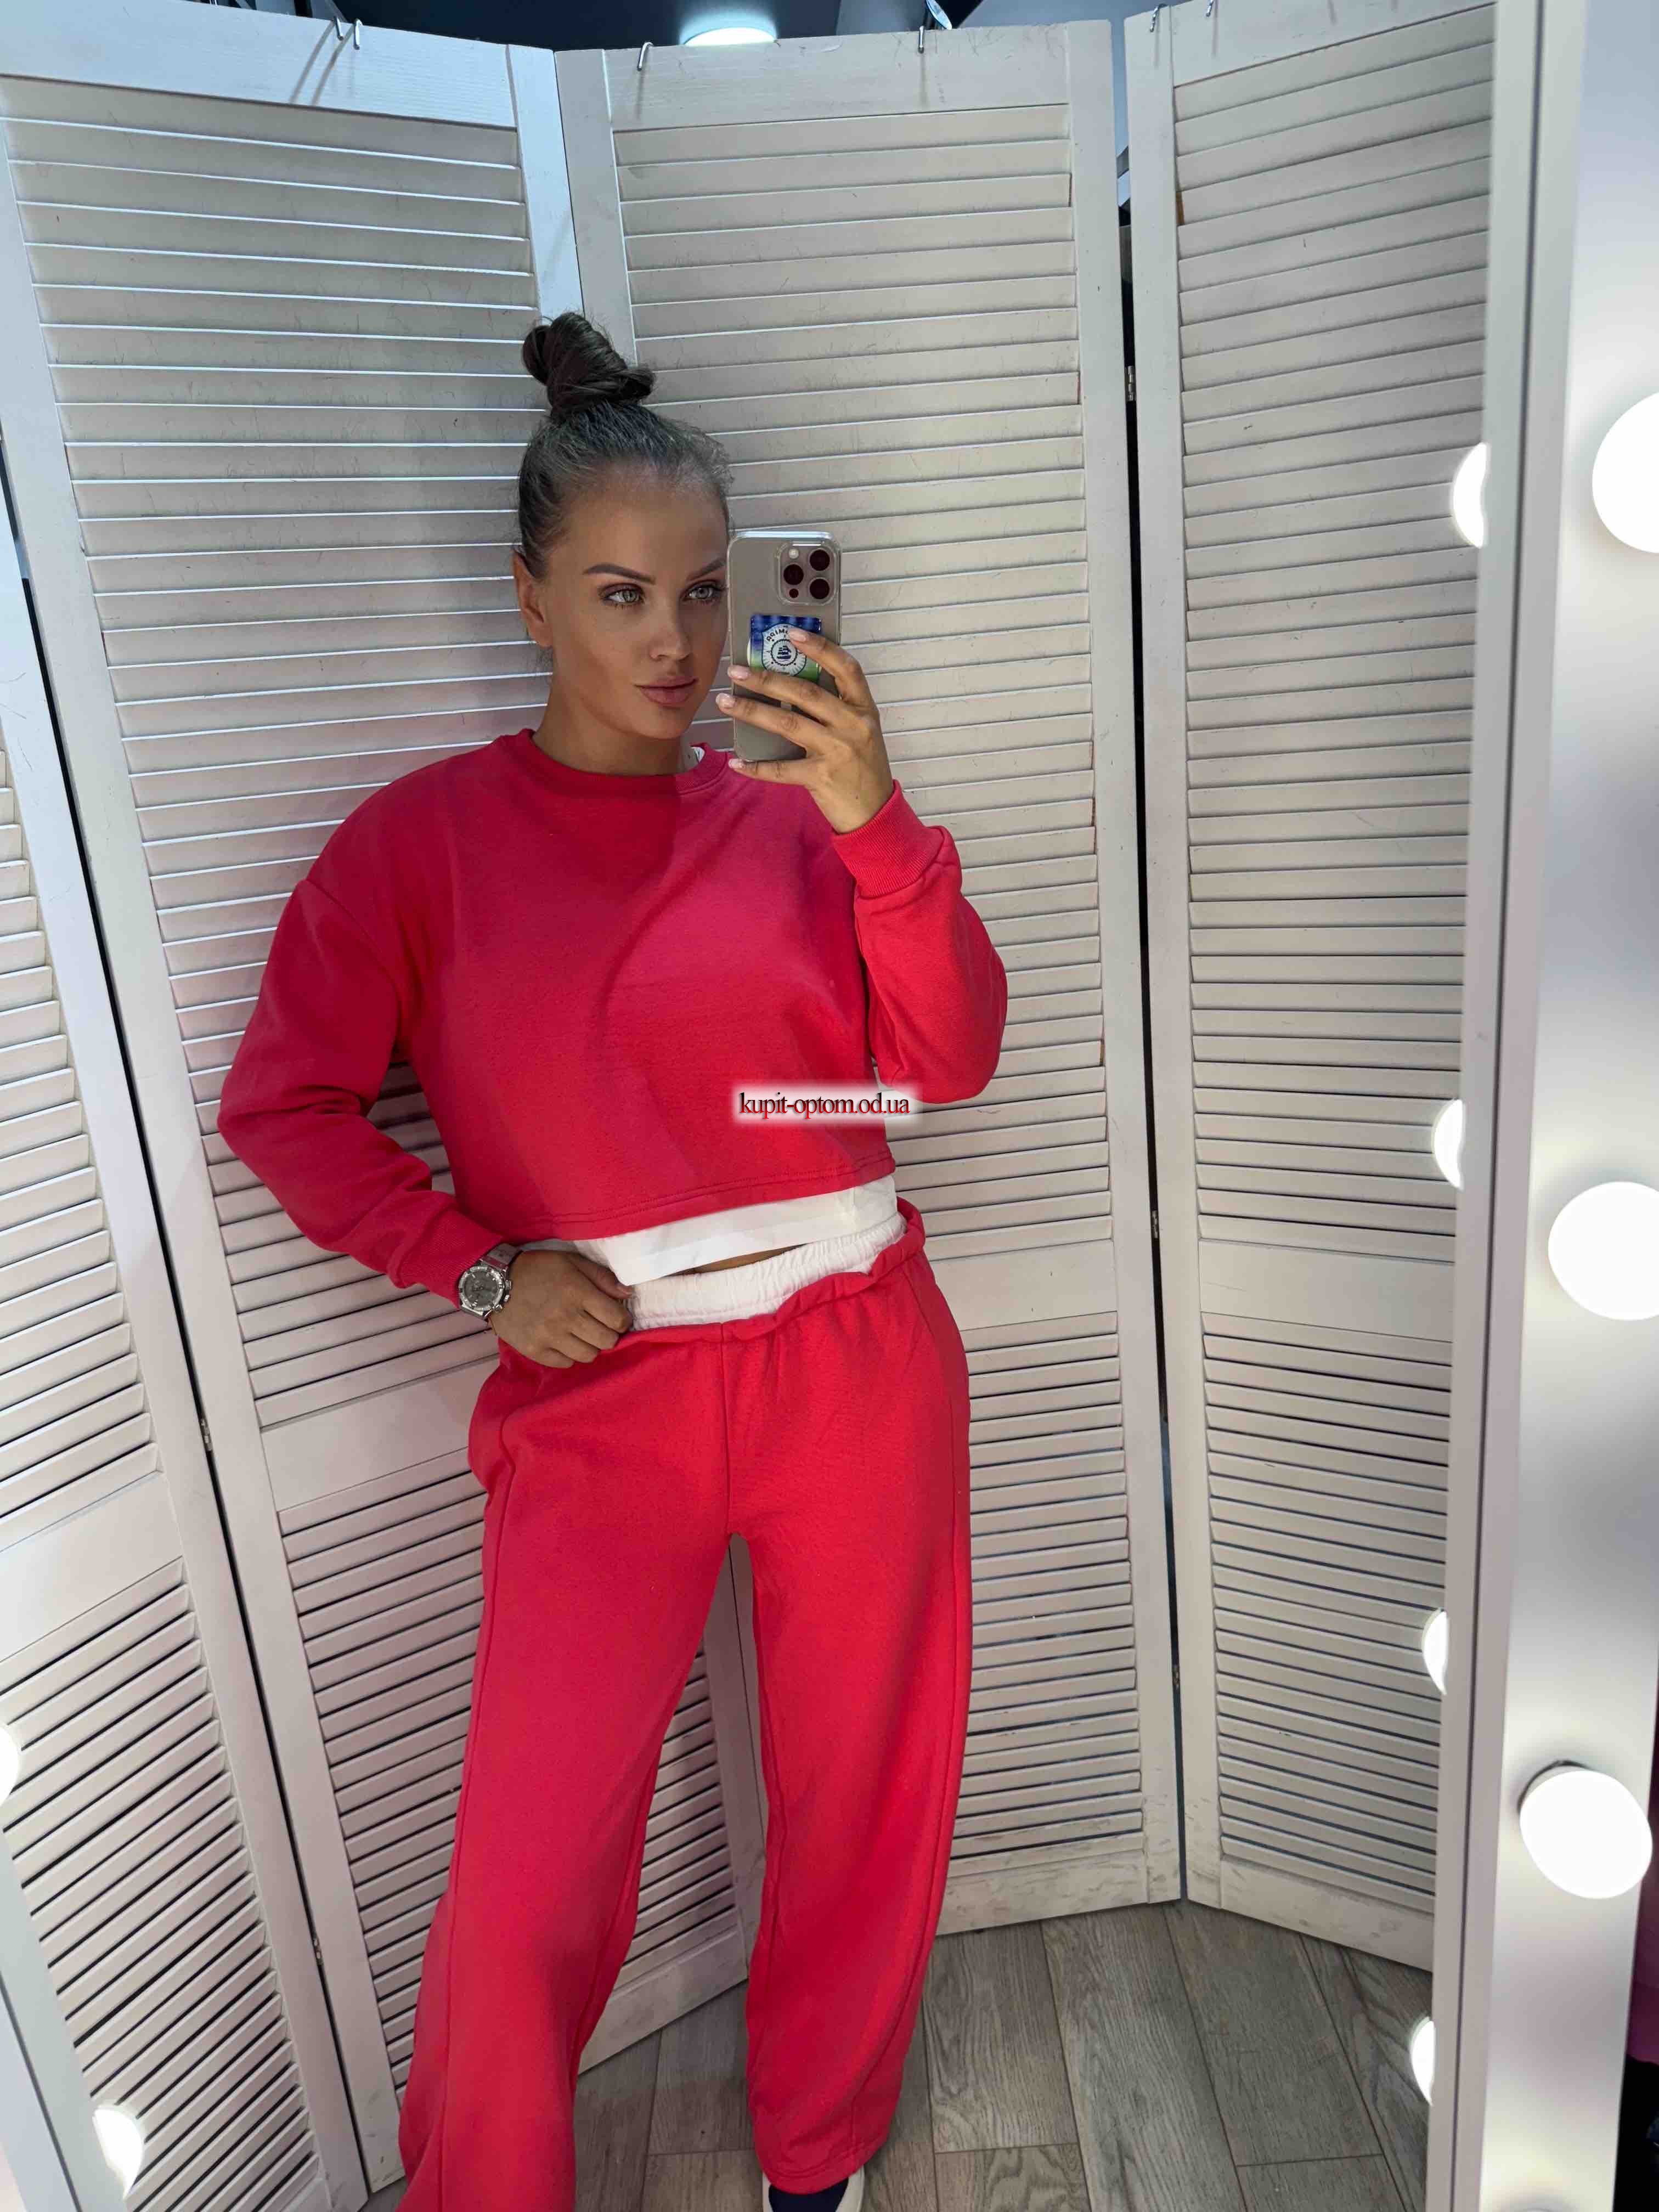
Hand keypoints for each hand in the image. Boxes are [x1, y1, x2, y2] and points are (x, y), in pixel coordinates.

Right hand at [487, 1249, 634, 1366]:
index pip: (617, 1319)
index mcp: (577, 1292)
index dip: (623, 1320)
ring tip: (582, 1335)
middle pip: (606, 1341)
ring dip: (590, 1346)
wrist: (494, 1283)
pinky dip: (569, 1355)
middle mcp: (565, 1317)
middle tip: (601, 1327)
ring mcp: (549, 1336)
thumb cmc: (537, 1269)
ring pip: (588, 1355)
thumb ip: (602, 1277)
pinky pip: (565, 1363)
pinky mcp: (534, 1350)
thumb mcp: (571, 1262)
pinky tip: (563, 1341)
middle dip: (609, 1335)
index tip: (617, 1317)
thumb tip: (628, 1294)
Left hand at [715, 630, 895, 834]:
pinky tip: (737, 761)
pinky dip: (757, 766)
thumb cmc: (863, 768)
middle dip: (767, 679)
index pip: (846, 668)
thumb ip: (835, 709)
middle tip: (737, 671)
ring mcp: (837, 751)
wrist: (875, 814)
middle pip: (806, 692)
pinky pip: (782, 769)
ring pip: (788, 724)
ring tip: (726, 702)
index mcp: (864, 709)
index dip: (819, 648)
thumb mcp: (861, 731)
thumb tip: (789, 685)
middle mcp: (852, 725)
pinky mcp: (822, 777)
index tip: (790, 633)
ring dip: (753, 711)